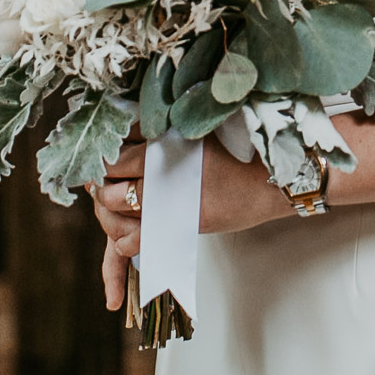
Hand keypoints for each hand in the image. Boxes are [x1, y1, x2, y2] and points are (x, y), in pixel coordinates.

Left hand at [87, 135, 284, 311]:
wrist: (274, 181)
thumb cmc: (243, 153)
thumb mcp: (202, 134)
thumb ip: (168, 136)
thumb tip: (135, 133)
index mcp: (167, 144)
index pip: (118, 154)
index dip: (105, 161)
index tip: (103, 164)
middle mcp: (164, 171)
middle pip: (112, 183)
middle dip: (102, 188)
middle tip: (100, 187)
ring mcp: (170, 201)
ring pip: (118, 210)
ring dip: (109, 213)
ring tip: (111, 210)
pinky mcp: (179, 226)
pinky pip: (135, 239)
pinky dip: (124, 241)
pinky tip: (126, 237)